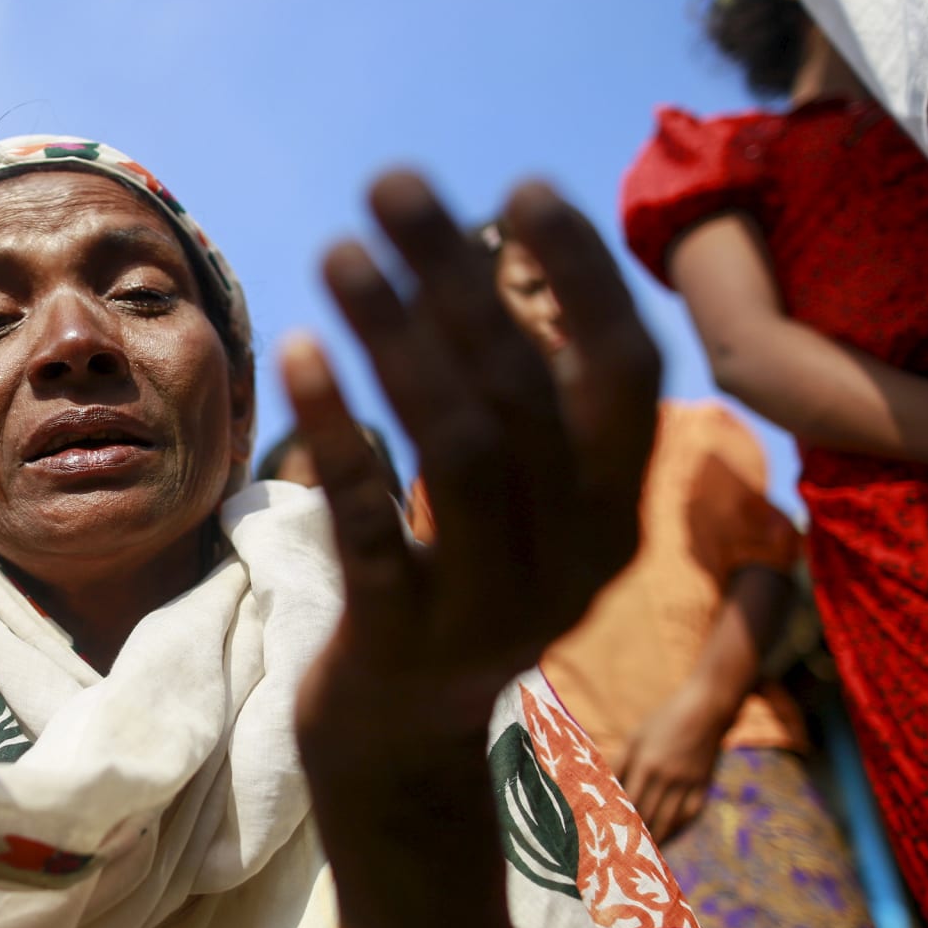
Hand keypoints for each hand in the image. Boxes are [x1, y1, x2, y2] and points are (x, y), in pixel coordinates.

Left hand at [283, 174, 659, 826]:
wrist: (398, 743)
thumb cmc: (448, 588)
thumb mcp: (513, 507)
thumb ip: (515, 406)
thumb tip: (469, 256)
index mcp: (612, 513)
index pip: (628, 372)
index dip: (583, 275)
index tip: (522, 187)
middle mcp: (572, 559)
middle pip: (526, 389)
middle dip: (457, 276)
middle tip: (392, 183)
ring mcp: (490, 606)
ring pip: (459, 444)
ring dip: (396, 336)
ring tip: (337, 251)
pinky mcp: (401, 636)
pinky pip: (371, 520)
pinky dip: (336, 429)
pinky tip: (299, 350)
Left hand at [618, 690, 721, 842]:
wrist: (706, 710)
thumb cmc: (663, 721)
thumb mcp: (636, 737)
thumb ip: (619, 763)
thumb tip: (601, 787)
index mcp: (646, 763)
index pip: (628, 801)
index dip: (616, 821)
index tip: (605, 837)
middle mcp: (667, 777)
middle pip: (648, 815)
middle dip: (633, 837)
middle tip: (618, 855)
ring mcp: (688, 784)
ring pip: (669, 821)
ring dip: (655, 840)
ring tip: (641, 857)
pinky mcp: (703, 787)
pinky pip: (690, 815)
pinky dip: (677, 830)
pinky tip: (666, 839)